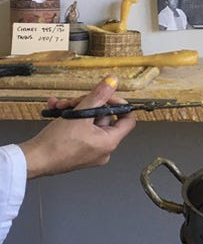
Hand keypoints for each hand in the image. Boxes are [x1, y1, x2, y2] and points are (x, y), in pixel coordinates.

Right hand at [19, 75, 136, 178]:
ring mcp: (91, 150)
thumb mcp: (79, 115)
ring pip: (88, 122)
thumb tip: (112, 82)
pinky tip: (56, 110)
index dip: (118, 104)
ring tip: (60, 105)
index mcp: (109, 142)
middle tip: (74, 100)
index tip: (106, 96)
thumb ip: (98, 96)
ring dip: (74, 109)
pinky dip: (69, 118)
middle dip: (86, 104)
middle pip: (104, 118)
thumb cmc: (55, 145)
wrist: (34, 160)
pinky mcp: (78, 150)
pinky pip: (80, 129)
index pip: (127, 119)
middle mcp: (103, 149)